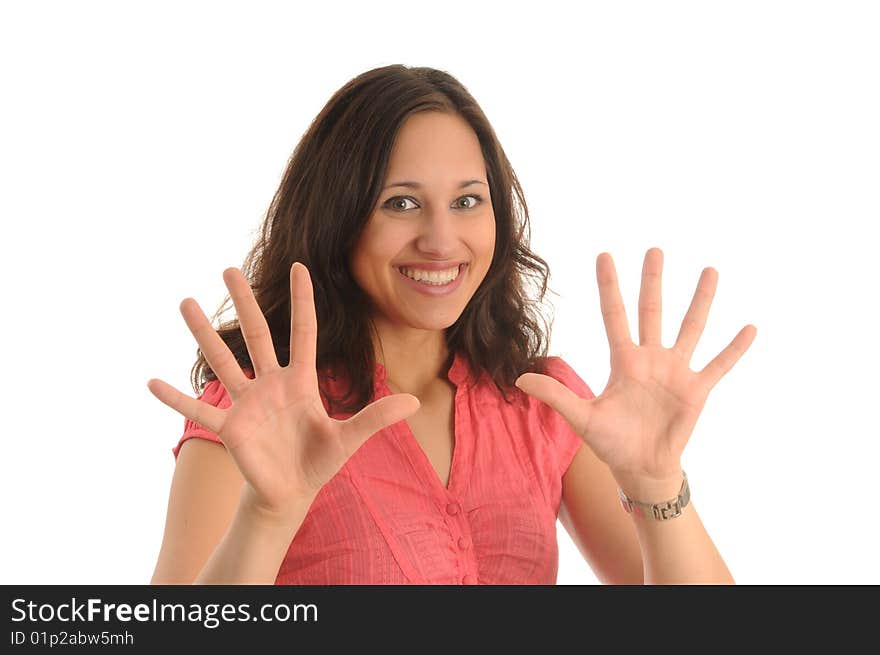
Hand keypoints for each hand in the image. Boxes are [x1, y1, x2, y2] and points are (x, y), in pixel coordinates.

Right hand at [148, 262, 420, 520]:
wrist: (292, 492)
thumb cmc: (319, 460)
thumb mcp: (350, 437)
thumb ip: (377, 417)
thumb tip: (415, 402)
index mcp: (301, 380)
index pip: (302, 331)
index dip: (302, 301)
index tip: (299, 266)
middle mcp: (271, 384)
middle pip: (256, 335)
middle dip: (245, 302)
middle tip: (229, 269)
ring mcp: (248, 403)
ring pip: (224, 361)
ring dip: (204, 334)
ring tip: (186, 302)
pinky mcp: (231, 428)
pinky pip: (200, 410)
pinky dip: (176, 398)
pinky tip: (151, 382)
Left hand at [515, 248, 755, 483]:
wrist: (641, 468)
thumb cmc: (611, 442)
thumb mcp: (582, 418)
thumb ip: (556, 396)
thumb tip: (519, 379)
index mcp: (623, 361)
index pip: (613, 315)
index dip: (609, 286)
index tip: (605, 255)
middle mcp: (650, 358)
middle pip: (651, 311)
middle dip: (652, 281)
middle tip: (655, 249)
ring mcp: (675, 371)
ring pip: (690, 328)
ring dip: (700, 301)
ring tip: (709, 271)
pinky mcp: (697, 389)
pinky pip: (719, 364)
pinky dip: (734, 348)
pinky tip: (749, 327)